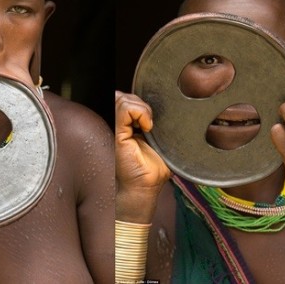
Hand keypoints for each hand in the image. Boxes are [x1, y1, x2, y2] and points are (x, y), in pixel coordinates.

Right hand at [115, 91, 170, 222]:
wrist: (145, 187)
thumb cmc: (153, 169)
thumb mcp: (160, 141)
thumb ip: (158, 125)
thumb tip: (168, 109)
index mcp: (126, 126)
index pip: (126, 100)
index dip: (139, 102)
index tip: (152, 118)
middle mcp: (118, 125)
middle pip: (124, 96)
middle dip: (141, 103)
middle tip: (152, 121)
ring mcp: (115, 129)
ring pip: (124, 99)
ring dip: (142, 108)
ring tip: (149, 125)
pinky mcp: (117, 135)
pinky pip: (124, 109)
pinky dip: (140, 112)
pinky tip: (147, 127)